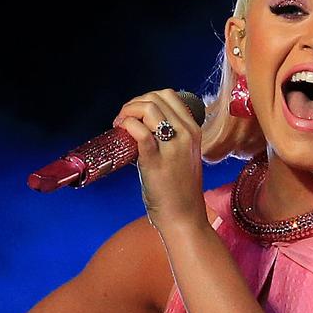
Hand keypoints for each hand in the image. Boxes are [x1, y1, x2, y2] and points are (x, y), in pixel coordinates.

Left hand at [112, 89, 205, 232]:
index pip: (170, 95)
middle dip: (134, 103)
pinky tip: (120, 132)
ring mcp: (173, 147)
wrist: (184, 217)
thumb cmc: (180, 190)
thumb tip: (141, 127)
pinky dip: (126, 125)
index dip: (146, 98)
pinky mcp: (156, 161)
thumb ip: (170, 138)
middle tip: (123, 119)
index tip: (135, 113)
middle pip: (157, 97)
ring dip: (128, 111)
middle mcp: (187, 134)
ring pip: (149, 108)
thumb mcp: (184, 155)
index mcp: (193, 130)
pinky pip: (139, 132)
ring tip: (120, 125)